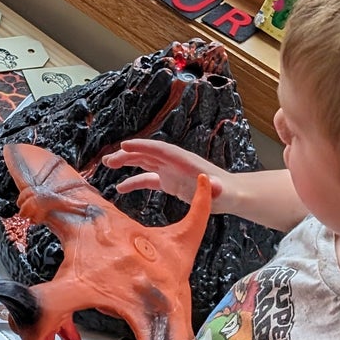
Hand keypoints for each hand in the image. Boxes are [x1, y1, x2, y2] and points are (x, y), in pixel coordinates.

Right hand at [103, 137, 227, 208]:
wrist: (231, 194)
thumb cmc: (228, 192)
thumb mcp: (223, 191)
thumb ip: (216, 187)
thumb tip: (213, 184)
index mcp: (184, 161)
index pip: (160, 150)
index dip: (143, 146)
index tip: (124, 145)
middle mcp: (174, 163)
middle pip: (147, 154)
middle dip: (128, 154)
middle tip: (109, 160)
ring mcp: (170, 171)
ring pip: (144, 163)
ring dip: (126, 162)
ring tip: (108, 164)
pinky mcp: (169, 182)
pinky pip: (147, 179)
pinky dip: (134, 181)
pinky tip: (120, 187)